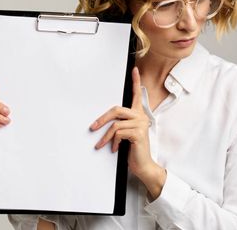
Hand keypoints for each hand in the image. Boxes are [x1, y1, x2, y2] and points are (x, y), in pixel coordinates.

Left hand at [89, 67, 165, 197]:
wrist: (144, 166)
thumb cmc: (133, 149)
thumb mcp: (126, 134)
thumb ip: (120, 124)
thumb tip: (103, 121)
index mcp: (139, 114)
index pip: (137, 95)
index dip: (136, 81)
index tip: (134, 70)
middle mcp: (141, 117)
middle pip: (116, 110)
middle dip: (102, 119)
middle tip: (92, 128)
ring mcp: (141, 124)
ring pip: (115, 125)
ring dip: (105, 137)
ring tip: (100, 145)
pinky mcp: (138, 133)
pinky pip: (118, 134)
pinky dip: (112, 142)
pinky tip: (114, 149)